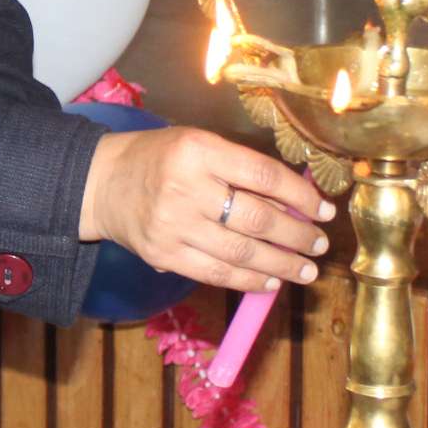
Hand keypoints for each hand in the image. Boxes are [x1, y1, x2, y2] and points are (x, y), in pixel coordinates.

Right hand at [78, 127, 335, 294]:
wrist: (103, 182)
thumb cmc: (161, 159)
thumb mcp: (199, 145)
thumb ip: (241, 169)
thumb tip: (294, 203)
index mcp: (200, 150)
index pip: (263, 176)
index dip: (301, 196)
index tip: (324, 211)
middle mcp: (187, 187)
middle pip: (257, 219)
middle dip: (297, 236)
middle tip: (320, 245)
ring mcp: (174, 224)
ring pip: (241, 252)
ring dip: (281, 265)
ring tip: (305, 270)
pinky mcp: (163, 255)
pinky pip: (216, 273)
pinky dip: (249, 280)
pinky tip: (271, 282)